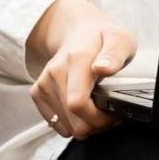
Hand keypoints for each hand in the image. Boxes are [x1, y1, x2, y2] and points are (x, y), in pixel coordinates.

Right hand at [25, 0, 135, 139]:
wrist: (78, 32)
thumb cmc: (102, 40)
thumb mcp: (120, 40)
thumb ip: (114, 54)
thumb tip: (102, 68)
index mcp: (75, 60)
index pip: (78, 104)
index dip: (100, 119)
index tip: (113, 113)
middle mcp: (54, 72)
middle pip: (75, 123)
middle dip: (96, 125)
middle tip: (107, 112)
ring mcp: (43, 83)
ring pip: (66, 127)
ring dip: (84, 125)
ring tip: (95, 108)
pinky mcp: (37, 92)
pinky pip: (55, 124)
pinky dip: (71, 123)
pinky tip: (81, 109)